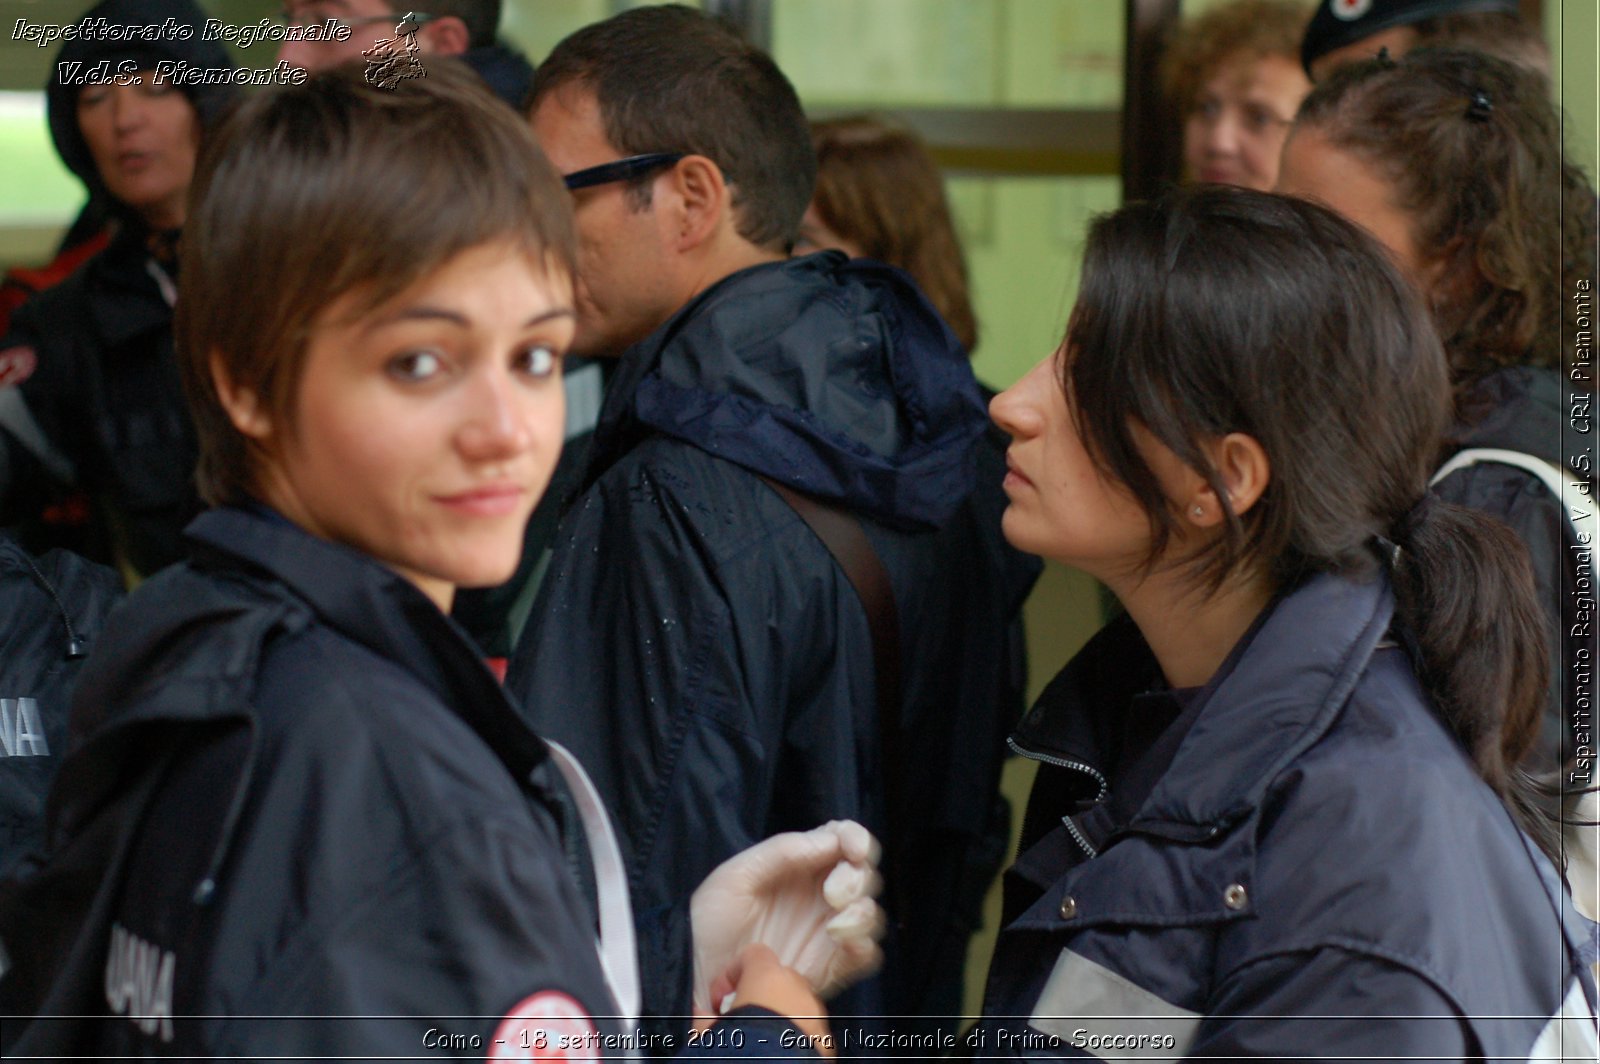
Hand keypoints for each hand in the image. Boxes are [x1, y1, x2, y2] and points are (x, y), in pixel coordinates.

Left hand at [690, 820, 884, 1011]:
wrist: (702, 977)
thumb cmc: (711, 921)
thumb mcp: (736, 876)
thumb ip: (783, 851)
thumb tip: (829, 840)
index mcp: (799, 863)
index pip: (842, 839)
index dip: (855, 839)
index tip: (854, 851)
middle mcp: (819, 893)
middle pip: (864, 874)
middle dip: (857, 879)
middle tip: (833, 894)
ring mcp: (828, 930)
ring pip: (870, 913)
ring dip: (861, 915)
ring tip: (834, 927)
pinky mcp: (832, 965)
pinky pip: (866, 954)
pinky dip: (862, 947)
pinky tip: (842, 945)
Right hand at [710, 944, 834, 1057]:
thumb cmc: (742, 1046)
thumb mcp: (710, 1033)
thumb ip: (703, 1017)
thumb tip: (699, 1014)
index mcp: (768, 977)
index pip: (753, 953)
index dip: (731, 973)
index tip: (718, 1001)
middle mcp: (798, 988)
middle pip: (777, 978)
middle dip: (758, 996)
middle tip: (739, 1022)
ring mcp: (817, 1012)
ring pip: (796, 1003)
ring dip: (779, 1015)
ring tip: (761, 1041)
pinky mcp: (827, 1038)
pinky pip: (808, 1028)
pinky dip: (795, 1035)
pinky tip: (779, 1052)